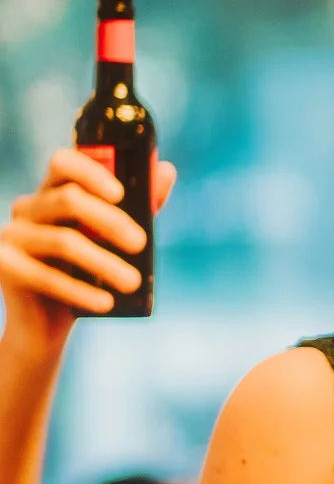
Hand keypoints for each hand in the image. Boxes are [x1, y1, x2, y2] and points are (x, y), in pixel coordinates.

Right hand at [0, 148, 175, 350]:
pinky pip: (45, 276)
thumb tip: (167, 170)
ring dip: (104, 262)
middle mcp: (27, 208)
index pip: (63, 162)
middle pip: (68, 199)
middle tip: (141, 243)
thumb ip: (139, 205)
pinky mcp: (3, 265)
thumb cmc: (86, 272)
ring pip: (62, 240)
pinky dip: (81, 291)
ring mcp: (11, 235)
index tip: (121, 194)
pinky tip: (106, 303)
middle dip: (110, 220)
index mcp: (51, 192)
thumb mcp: (115, 237)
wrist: (47, 322)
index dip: (90, 171)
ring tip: (133, 282)